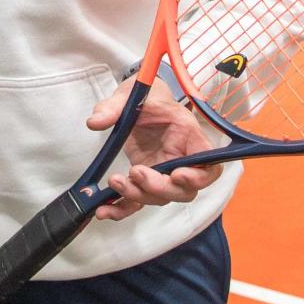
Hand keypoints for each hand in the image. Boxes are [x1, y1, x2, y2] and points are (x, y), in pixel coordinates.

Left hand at [85, 80, 222, 220]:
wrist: (135, 100)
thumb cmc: (144, 94)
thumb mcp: (130, 93)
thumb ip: (113, 106)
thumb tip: (95, 121)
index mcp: (186, 134)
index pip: (208, 165)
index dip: (198, 177)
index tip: (177, 175)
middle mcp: (179, 157)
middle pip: (184, 189)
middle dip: (160, 188)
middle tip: (136, 173)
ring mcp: (162, 171)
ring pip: (160, 198)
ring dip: (138, 196)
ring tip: (115, 181)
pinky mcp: (144, 179)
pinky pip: (138, 201)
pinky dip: (122, 209)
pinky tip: (104, 210)